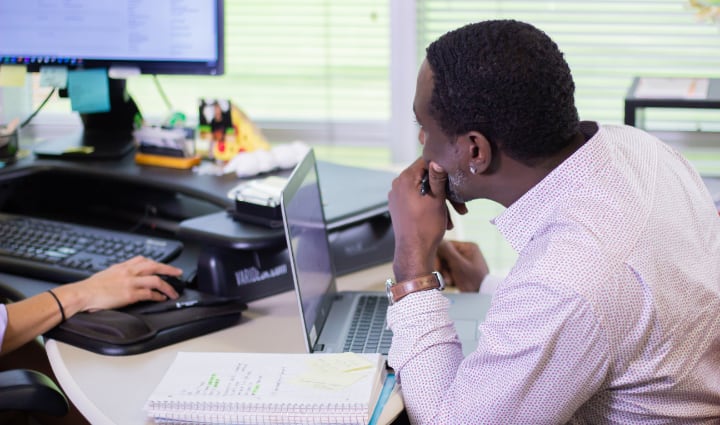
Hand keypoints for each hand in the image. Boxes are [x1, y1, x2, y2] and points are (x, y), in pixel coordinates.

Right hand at [55, 256, 183, 313]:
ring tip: (174, 291)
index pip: (143, 259)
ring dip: (168, 286)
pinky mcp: (130, 294)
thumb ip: (119, 273)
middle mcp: (129, 272)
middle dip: (169, 269)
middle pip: (155, 266)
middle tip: (178, 273)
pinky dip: (158, 296)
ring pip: (156, 280)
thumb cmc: (91, 287)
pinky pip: (150, 294)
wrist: (83, 294)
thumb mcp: (107, 273)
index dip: (155, 263)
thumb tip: (125, 277)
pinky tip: (162, 298)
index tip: (162, 266)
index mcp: (123, 266)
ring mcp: (131, 282)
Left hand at [388, 158, 452, 280]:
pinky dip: (430, 207)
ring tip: (452, 219)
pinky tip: (442, 221)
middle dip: (444, 191)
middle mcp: (397, 185)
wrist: (415, 252)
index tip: (455, 181)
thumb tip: (437, 161)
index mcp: (405, 178)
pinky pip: (417, 200)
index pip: (426, 161)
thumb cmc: (427, 226)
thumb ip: (438, 178)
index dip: (442, 169)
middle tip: (460, 207)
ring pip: (423, 191)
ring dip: (440, 202)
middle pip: (425, 178)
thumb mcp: (438, 199)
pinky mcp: (398, 208)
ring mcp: (396, 197)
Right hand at [435, 240, 488, 291]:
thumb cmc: (473, 280)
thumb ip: (447, 251)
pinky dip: (447, 277)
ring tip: (448, 282)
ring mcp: (463, 261)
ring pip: (445, 264)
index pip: (446, 245)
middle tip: (441, 277)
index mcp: (467, 247)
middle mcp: (465, 252)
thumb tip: (438, 241)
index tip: (438, 267)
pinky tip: (450, 283)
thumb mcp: (459, 264)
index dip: (439, 256)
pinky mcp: (460, 270)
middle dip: (442, 267)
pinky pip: (448, 270)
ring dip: (444, 273)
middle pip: (444, 255)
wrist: (482, 295)